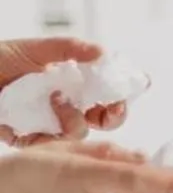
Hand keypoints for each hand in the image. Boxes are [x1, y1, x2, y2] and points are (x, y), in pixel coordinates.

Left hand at [0, 37, 128, 145]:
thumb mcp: (35, 49)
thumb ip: (70, 48)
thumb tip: (102, 53)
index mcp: (72, 83)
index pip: (108, 93)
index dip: (121, 96)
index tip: (124, 94)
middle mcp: (64, 104)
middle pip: (104, 119)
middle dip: (112, 116)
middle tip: (108, 109)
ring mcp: (48, 123)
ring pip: (80, 133)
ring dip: (75, 119)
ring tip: (55, 101)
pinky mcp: (29, 138)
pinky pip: (49, 143)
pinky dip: (49, 133)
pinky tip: (39, 115)